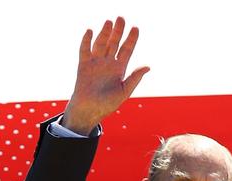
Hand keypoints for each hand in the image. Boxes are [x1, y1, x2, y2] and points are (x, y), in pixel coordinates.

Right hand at [62, 17, 149, 134]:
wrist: (89, 110)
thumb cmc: (108, 104)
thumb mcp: (124, 91)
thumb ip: (135, 78)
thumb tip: (148, 66)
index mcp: (119, 69)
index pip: (127, 50)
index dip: (131, 39)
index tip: (136, 28)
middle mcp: (108, 63)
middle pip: (114, 43)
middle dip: (118, 31)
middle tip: (121, 18)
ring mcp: (95, 63)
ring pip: (101, 44)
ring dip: (104, 33)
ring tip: (109, 21)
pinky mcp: (83, 65)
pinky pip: (84, 50)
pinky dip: (87, 41)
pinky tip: (91, 31)